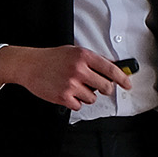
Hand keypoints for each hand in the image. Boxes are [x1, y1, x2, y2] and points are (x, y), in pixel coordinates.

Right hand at [0, 45, 131, 111]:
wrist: (30, 65)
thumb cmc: (52, 58)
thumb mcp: (73, 52)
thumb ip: (92, 60)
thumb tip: (112, 69)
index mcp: (84, 56)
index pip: (111, 69)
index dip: (123, 79)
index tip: (127, 84)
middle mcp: (79, 70)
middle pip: (105, 87)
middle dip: (104, 89)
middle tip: (98, 87)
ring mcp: (71, 84)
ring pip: (92, 98)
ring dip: (87, 95)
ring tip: (75, 87)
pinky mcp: (64, 97)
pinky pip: (79, 105)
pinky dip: (75, 102)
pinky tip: (67, 92)